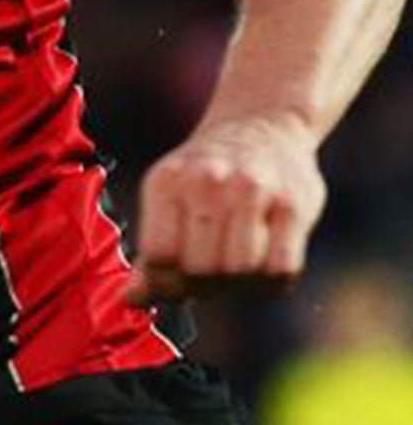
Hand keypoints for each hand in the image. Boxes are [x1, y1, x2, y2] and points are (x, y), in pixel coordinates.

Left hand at [127, 112, 326, 306]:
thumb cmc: (207, 175)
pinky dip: (272, 282)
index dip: (167, 283)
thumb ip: (153, 249)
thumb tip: (130, 301)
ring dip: (240, 285)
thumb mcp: (169, 195)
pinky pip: (281, 269)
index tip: (179, 282)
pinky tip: (265, 265)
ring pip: (241, 272)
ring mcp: (253, 190)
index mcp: (166, 182)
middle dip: (205, 286)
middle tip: (212, 276)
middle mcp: (207, 182)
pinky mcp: (295, 204)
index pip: (160, 256)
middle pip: (202, 270)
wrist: (262, 124)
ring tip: (237, 268)